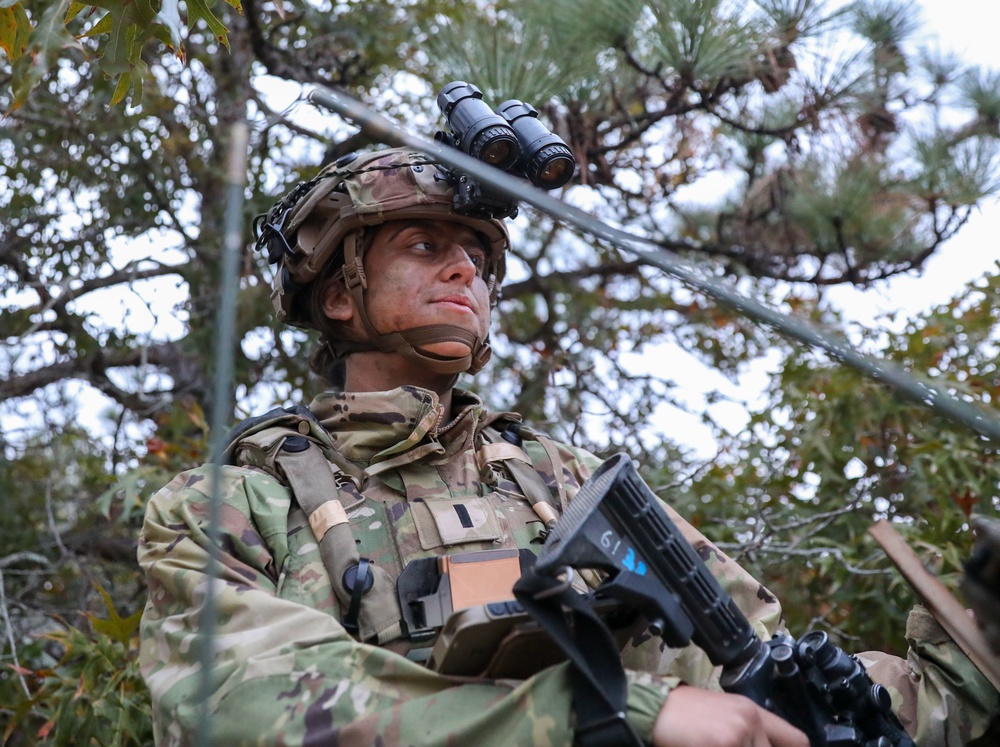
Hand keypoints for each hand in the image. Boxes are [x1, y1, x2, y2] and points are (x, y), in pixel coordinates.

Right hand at [652, 685, 808, 746]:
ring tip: (714, 744)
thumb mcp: (722, 716)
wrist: (653, 708)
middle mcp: (750, 721)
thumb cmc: (683, 715)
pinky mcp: (723, 745)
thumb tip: (761, 745)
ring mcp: (737, 735)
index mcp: (751, 711)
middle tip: (729, 746)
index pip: (796, 740)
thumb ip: (747, 733)